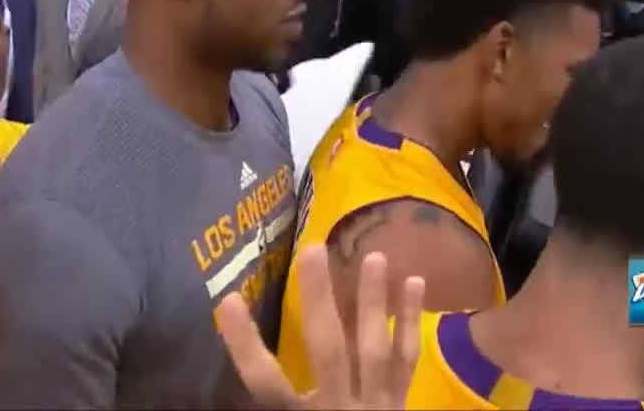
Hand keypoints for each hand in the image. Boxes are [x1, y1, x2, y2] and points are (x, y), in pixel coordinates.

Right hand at [216, 245, 424, 409]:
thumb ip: (273, 400)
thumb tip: (242, 381)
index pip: (266, 385)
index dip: (246, 344)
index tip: (227, 299)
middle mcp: (340, 408)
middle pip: (329, 351)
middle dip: (320, 301)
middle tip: (314, 249)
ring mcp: (376, 405)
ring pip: (377, 349)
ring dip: (375, 301)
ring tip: (376, 256)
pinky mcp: (401, 404)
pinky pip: (408, 360)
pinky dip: (411, 321)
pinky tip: (416, 283)